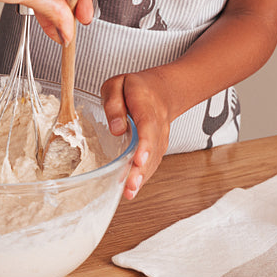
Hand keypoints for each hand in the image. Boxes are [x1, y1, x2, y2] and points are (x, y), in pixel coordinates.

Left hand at [100, 71, 172, 199]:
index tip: (139, 160)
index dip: (145, 145)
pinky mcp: (158, 147)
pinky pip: (153, 162)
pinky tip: (132, 189)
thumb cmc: (134, 88)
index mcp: (146, 104)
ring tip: (129, 192)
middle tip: (130, 185)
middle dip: (141, 168)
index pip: (148, 125)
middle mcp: (157, 123)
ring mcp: (160, 137)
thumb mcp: (117, 84)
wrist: (162, 90)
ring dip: (142, 177)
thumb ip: (114, 103)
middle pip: (152, 148)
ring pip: (154, 159)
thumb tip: (116, 129)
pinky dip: (143, 176)